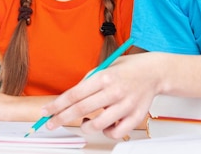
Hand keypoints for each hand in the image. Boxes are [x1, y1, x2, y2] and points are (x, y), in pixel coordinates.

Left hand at [42, 52, 159, 138]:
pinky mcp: (135, 117)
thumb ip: (88, 81)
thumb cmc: (127, 69)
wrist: (154, 72)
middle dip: (61, 118)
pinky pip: (115, 133)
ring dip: (85, 126)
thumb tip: (70, 98)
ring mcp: (126, 105)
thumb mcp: (105, 67)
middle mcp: (114, 91)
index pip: (75, 94)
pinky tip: (105, 125)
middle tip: (50, 123)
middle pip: (81, 109)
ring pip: (97, 125)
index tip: (46, 111)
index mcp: (104, 77)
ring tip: (85, 122)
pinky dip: (106, 132)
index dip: (57, 105)